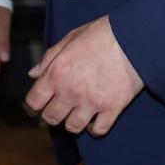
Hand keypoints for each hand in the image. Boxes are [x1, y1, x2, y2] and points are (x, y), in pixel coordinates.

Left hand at [25, 17, 143, 136]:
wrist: (133, 37)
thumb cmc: (100, 34)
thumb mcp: (69, 39)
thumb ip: (49, 58)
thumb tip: (33, 74)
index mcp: (56, 73)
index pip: (34, 102)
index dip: (32, 106)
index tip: (35, 107)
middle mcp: (71, 91)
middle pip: (51, 118)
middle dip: (50, 115)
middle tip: (57, 109)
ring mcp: (92, 102)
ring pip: (73, 127)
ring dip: (71, 122)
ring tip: (76, 114)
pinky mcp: (112, 108)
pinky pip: (98, 130)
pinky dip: (94, 128)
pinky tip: (94, 120)